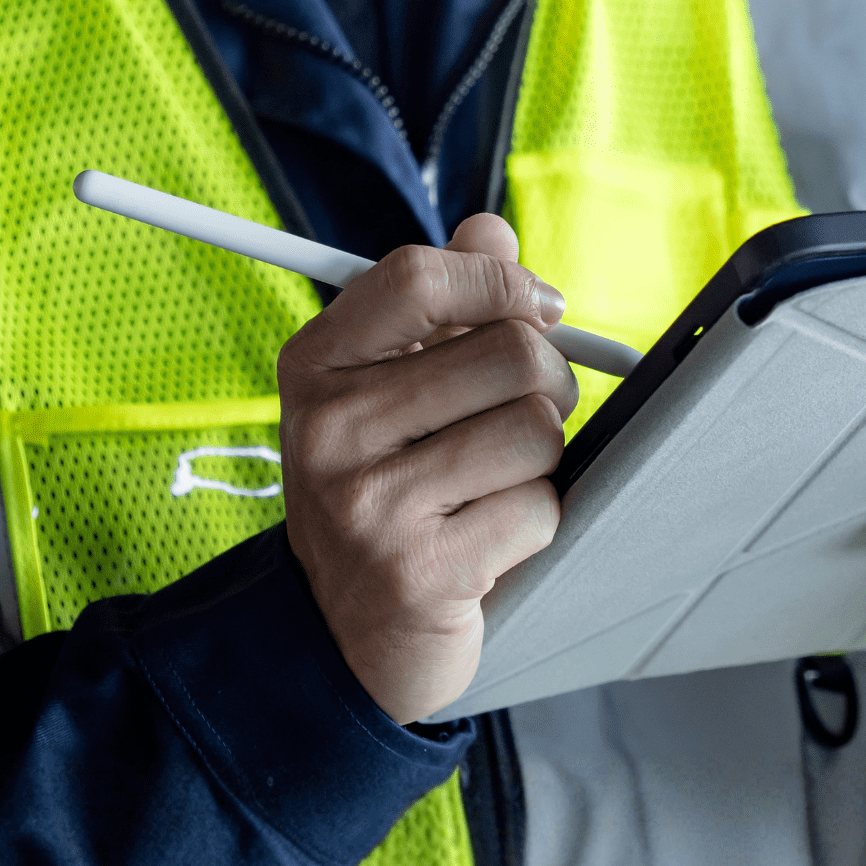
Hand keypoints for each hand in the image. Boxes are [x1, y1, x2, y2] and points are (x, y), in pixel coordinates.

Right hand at [278, 213, 576, 723]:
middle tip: (524, 416)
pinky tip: (487, 541)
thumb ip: (444, 304)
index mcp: (317, 364)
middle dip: (548, 382)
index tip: (540, 308)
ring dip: (542, 460)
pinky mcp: (418, 572)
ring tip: (493, 485)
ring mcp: (367, 504)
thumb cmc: (387, 490)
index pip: (420, 277)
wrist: (345, 637)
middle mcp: (328, 429)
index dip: (503, 283)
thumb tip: (491, 228)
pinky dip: (535, 524)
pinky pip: (539, 508)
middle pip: (508, 351)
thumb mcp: (393, 388)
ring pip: (536, 429)